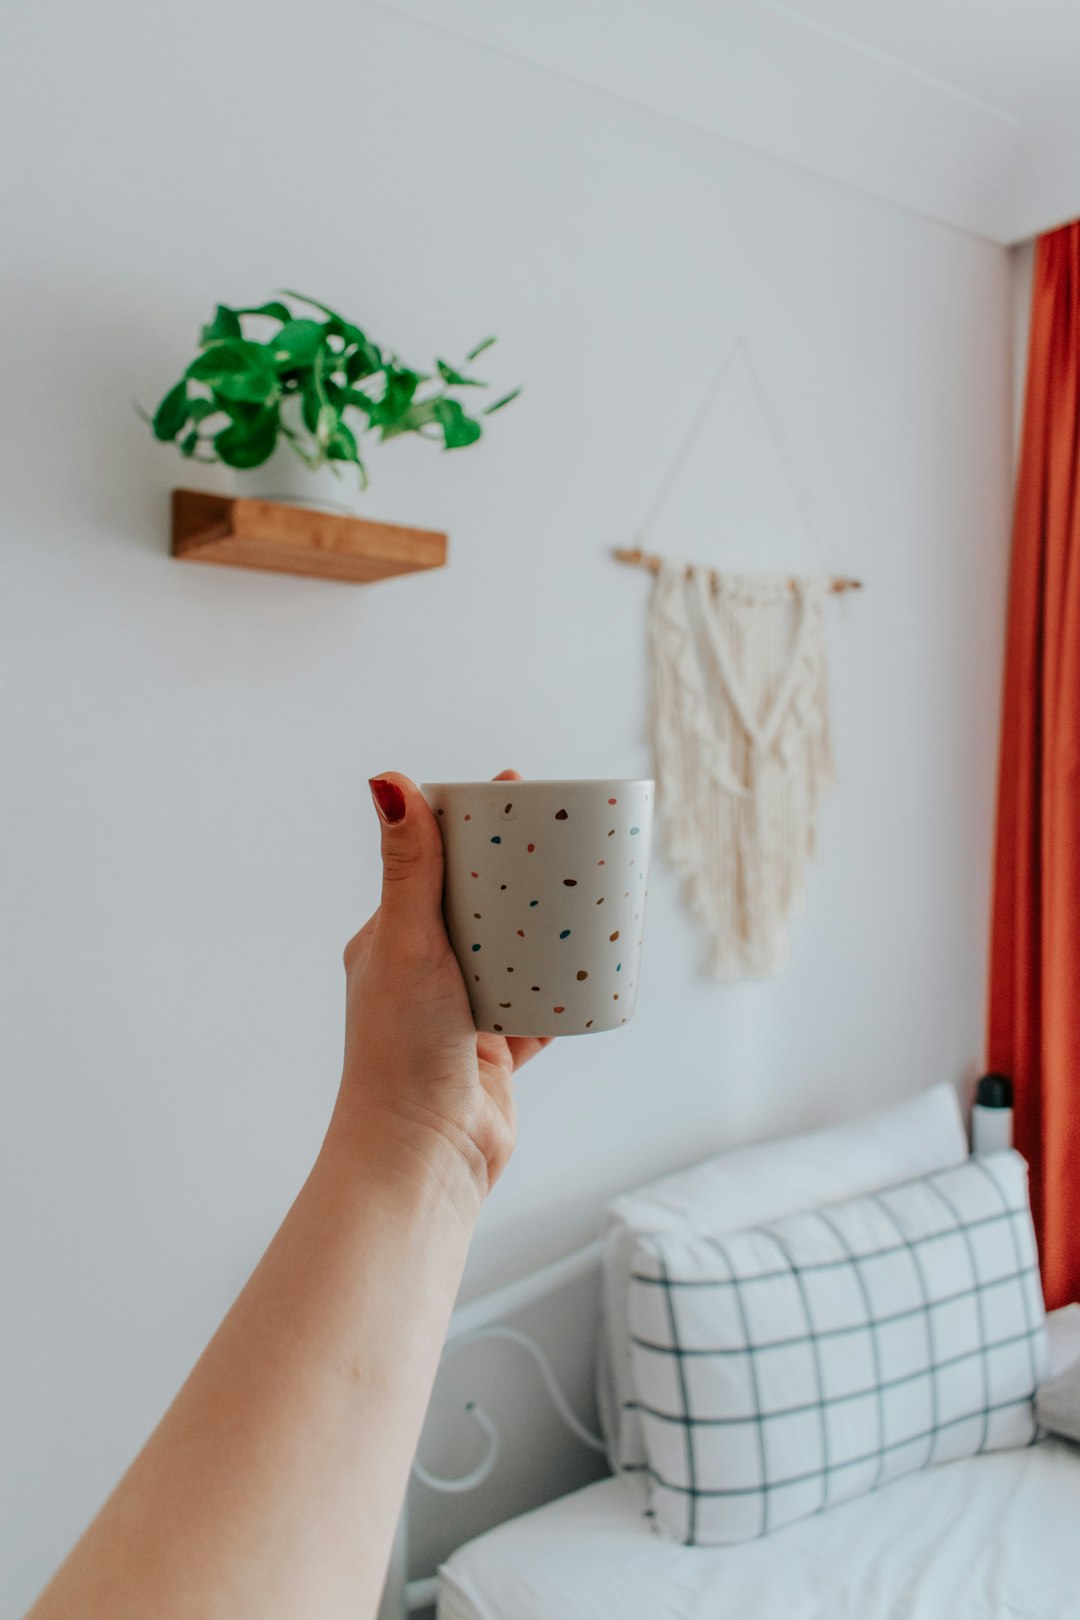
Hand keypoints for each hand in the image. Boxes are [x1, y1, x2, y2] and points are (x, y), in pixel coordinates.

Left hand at [328, 770, 551, 1227]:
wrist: (421, 1158)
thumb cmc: (400, 1052)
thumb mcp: (406, 944)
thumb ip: (408, 868)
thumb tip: (387, 778)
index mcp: (390, 939)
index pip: (432, 862)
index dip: (473, 824)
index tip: (516, 787)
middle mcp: (424, 971)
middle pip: (483, 903)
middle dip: (523, 869)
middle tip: (570, 832)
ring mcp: (463, 1011)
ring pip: (517, 952)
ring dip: (549, 924)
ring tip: (593, 885)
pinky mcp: (497, 1051)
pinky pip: (542, 1004)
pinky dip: (567, 984)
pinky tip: (599, 957)